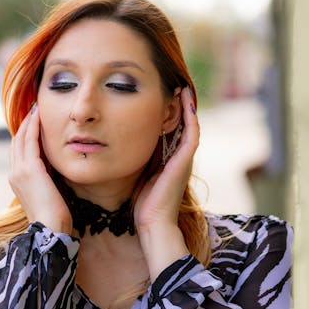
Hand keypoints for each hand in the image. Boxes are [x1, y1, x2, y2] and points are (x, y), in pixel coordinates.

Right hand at [8, 104, 72, 233]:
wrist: (51, 228)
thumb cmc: (54, 215)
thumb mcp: (47, 192)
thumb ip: (46, 177)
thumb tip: (53, 166)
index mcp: (17, 180)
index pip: (18, 153)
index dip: (24, 136)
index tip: (32, 123)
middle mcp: (14, 174)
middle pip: (16, 142)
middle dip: (24, 125)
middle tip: (33, 110)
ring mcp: (19, 171)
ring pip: (21, 139)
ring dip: (28, 122)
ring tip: (36, 109)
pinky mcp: (29, 169)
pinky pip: (29, 141)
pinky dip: (33, 127)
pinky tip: (39, 116)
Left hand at [133, 87, 198, 279]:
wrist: (151, 223)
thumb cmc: (140, 203)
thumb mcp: (137, 175)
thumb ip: (135, 160)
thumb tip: (116, 144)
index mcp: (166, 159)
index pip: (168, 130)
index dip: (165, 114)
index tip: (157, 96)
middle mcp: (177, 157)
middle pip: (180, 125)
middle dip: (176, 106)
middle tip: (171, 85)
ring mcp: (184, 159)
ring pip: (188, 126)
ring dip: (185, 107)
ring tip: (179, 87)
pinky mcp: (185, 162)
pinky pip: (192, 134)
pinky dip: (190, 118)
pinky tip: (185, 102)